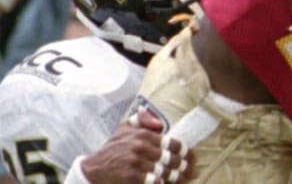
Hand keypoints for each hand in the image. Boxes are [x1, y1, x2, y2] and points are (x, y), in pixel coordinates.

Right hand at [80, 109, 196, 183]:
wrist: (92, 169)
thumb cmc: (113, 148)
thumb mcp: (125, 128)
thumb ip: (143, 120)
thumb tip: (160, 123)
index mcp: (143, 134)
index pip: (172, 143)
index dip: (185, 151)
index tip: (192, 156)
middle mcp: (141, 146)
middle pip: (171, 158)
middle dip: (183, 166)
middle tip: (192, 171)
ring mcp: (136, 162)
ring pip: (164, 171)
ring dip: (176, 177)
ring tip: (184, 179)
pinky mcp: (131, 176)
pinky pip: (153, 181)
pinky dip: (161, 183)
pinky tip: (165, 183)